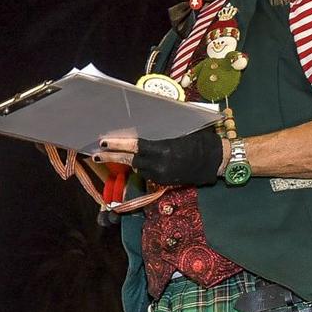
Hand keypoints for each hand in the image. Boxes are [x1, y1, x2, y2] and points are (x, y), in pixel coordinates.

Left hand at [101, 126, 226, 185]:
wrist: (217, 161)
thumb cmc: (202, 141)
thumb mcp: (182, 133)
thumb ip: (162, 135)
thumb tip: (143, 128)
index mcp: (165, 150)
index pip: (136, 147)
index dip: (118, 145)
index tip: (103, 142)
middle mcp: (161, 166)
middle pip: (131, 161)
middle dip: (111, 157)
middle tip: (94, 154)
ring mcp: (162, 176)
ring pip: (138, 167)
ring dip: (125, 161)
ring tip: (108, 154)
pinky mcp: (165, 182)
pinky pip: (147, 173)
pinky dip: (140, 166)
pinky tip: (133, 160)